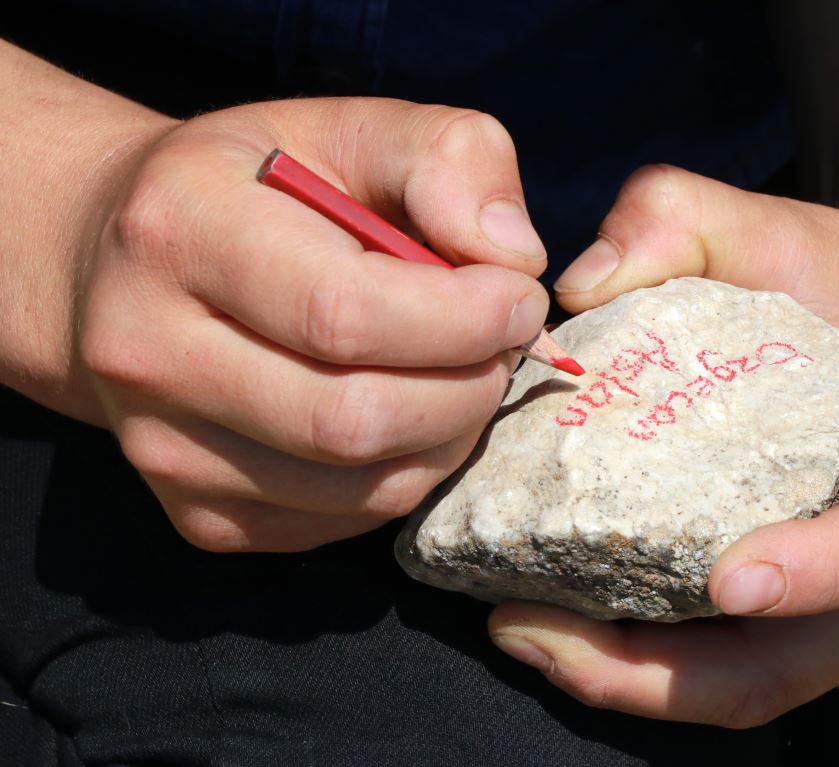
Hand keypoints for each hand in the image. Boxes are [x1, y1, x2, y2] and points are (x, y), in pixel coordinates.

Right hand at [73, 98, 549, 550]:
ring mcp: (165, 451)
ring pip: (364, 489)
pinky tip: (409, 416)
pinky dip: (408, 473)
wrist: (125, 262)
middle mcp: (147, 353)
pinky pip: (348, 523)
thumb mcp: (353, 128)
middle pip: (354, 420)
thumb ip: (450, 159)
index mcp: (179, 232)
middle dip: (469, 386)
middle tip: (501, 343)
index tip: (520, 298)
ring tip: (460, 373)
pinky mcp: (201, 516)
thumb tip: (513, 255)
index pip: (342, 313)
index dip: (462, 319)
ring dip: (450, 436)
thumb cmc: (261, 189)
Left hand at [488, 165, 838, 726]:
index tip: (730, 578)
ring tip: (524, 631)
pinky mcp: (811, 614)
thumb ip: (680, 217)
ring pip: (752, 685)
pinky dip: (647, 663)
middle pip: (796, 661)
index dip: (821, 572)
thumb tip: (574, 283)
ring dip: (637, 682)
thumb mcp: (778, 224)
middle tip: (533, 625)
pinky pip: (730, 665)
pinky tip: (563, 619)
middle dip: (664, 671)